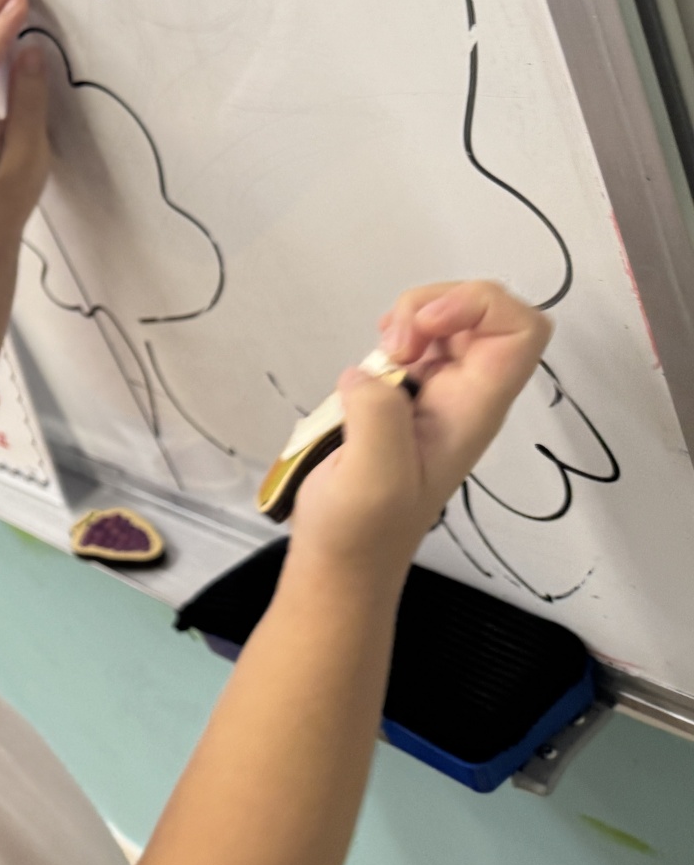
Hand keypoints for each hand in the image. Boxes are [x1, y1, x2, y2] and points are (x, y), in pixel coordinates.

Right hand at [290, 280, 551, 582]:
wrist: (342, 559)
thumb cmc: (361, 528)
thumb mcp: (373, 477)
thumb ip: (378, 415)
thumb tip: (370, 374)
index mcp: (475, 411)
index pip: (521, 331)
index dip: (477, 307)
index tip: (422, 329)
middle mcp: (467, 395)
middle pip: (486, 312)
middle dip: (433, 305)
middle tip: (391, 346)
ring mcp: (438, 394)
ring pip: (450, 319)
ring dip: (410, 318)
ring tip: (379, 354)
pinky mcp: (404, 397)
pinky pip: (416, 340)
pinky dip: (393, 333)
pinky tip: (371, 361)